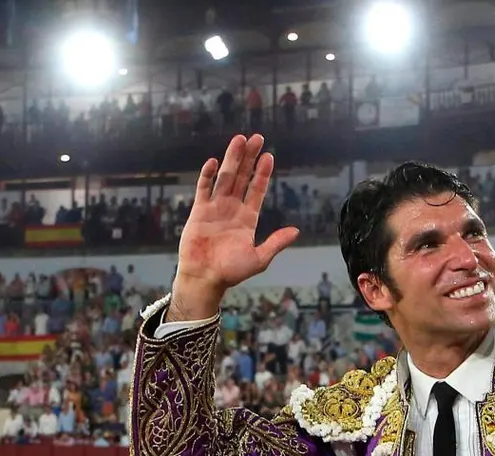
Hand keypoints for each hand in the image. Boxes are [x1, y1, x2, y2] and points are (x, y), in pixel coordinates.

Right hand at [171, 135, 300, 319]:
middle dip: (249, 158)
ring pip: (225, 178)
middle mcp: (232, 209)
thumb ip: (276, 242)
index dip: (262, 173)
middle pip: (242, 177)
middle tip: (257, 137)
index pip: (257, 190)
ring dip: (232, 159)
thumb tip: (296, 231)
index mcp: (247, 219)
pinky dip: (208, 175)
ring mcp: (215, 208)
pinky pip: (204, 189)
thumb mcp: (259, 258)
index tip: (269, 156)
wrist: (205, 279)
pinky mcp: (199, 212)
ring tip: (239, 139)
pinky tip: (215, 161)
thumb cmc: (231, 272)